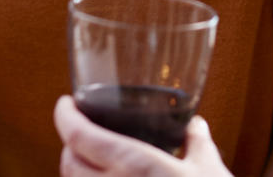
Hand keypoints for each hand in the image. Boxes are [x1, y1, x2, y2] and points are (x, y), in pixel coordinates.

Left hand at [54, 96, 231, 176]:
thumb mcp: (207, 167)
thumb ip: (196, 141)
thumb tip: (194, 125)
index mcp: (132, 164)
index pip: (79, 136)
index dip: (65, 116)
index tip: (65, 103)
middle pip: (68, 162)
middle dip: (69, 144)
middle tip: (81, 130)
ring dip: (77, 171)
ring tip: (91, 160)